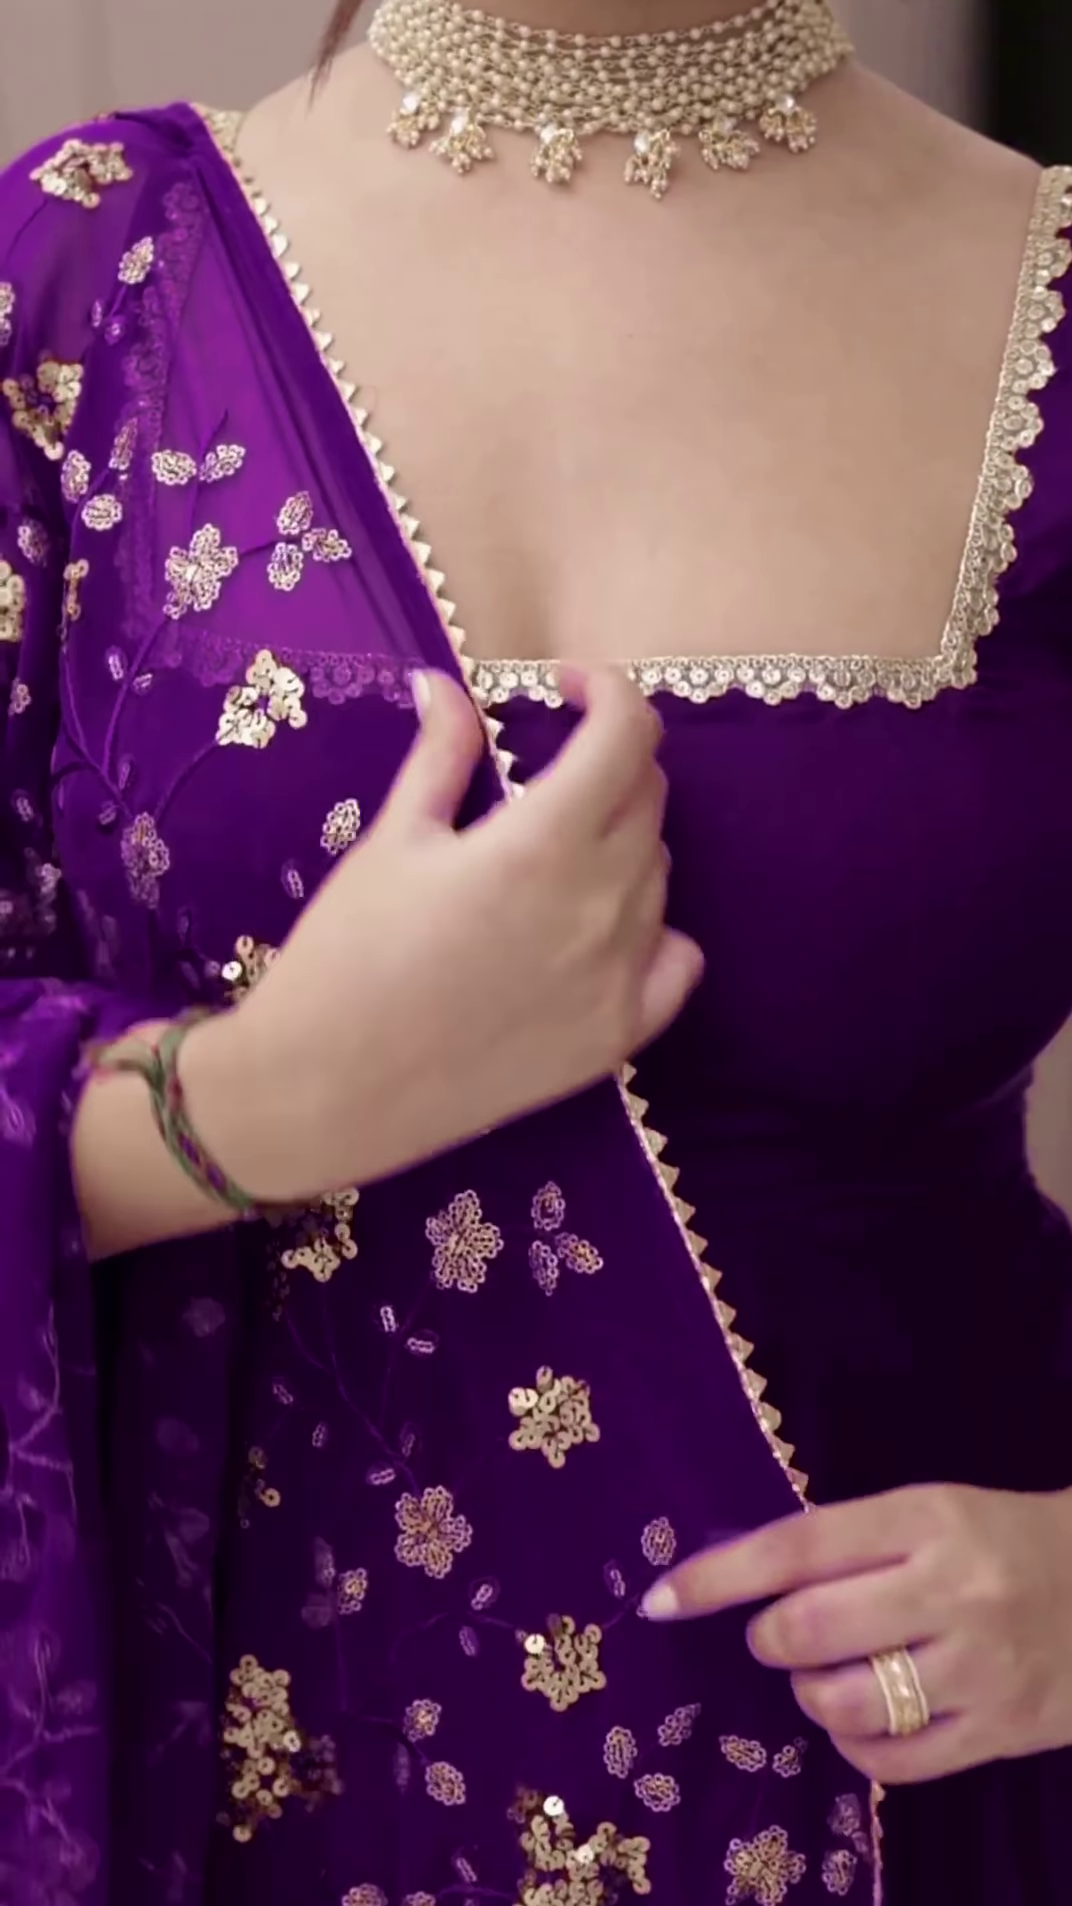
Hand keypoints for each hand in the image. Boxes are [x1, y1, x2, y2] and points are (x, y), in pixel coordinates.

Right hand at [192, 665, 702, 1201]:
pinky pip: (676, 958)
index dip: (605, 692)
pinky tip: (597, 930)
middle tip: (543, 775)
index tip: (565, 688)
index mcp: (544, 843)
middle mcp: (603, 904)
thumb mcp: (391, 842)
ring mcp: (621, 976)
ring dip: (619, 842)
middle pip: (647, 799)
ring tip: (548, 860)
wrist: (326, 1088)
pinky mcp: (619, 1037)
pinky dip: (652, 929)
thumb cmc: (347, 956)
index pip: (627, 735)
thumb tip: (447, 685)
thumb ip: (441, 756)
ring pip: (659, 873)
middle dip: (606, 764)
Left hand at [641, 1484, 1071, 1783]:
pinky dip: (855, 1745)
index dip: (720, 1575)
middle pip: (811, 1628)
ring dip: (810, 1696)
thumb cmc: (998, 1539)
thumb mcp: (929, 1512)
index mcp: (926, 1517)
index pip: (799, 1545)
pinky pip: (894, 1760)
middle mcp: (953, 1589)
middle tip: (775, 1636)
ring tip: (825, 1677)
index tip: (661, 1599)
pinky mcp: (1002, 1731)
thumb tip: (740, 1579)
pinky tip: (862, 1720)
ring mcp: (981, 1667)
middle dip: (769, 1639)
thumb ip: (848, 1542)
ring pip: (846, 1702)